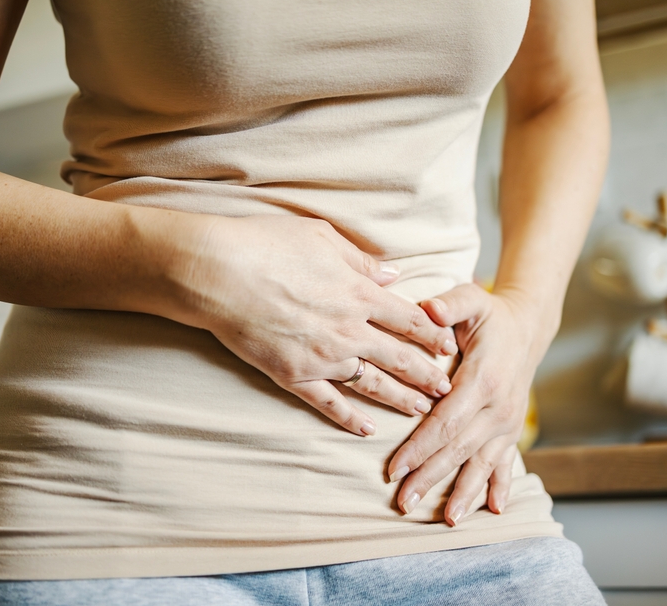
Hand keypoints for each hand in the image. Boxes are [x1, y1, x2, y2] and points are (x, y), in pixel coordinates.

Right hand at [175, 214, 457, 435]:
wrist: (217, 273)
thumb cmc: (267, 244)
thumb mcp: (322, 238)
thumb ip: (361, 261)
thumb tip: (392, 276)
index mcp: (359, 293)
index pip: (410, 320)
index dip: (433, 335)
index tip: (449, 347)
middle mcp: (349, 330)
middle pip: (400, 357)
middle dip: (428, 375)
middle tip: (449, 389)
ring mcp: (322, 357)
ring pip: (373, 385)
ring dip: (401, 399)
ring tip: (421, 411)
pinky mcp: (292, 376)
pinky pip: (328, 403)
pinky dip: (349, 418)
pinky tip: (366, 429)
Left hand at [386, 283, 547, 522]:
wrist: (526, 327)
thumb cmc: (489, 314)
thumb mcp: (471, 300)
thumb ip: (449, 304)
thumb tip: (428, 309)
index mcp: (483, 379)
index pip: (446, 421)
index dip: (420, 447)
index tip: (394, 468)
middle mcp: (499, 407)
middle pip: (459, 449)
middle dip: (430, 478)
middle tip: (403, 502)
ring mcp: (509, 422)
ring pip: (482, 463)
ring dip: (464, 492)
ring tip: (447, 520)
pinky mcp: (512, 430)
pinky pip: (506, 463)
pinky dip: (500, 487)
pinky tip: (493, 510)